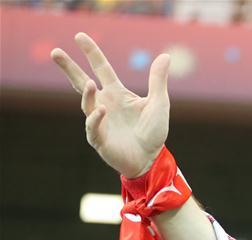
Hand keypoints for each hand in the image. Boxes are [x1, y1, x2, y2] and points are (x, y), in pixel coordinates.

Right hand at [51, 33, 169, 177]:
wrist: (151, 160)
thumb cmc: (153, 132)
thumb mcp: (158, 103)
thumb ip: (158, 81)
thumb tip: (165, 55)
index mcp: (117, 93)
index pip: (101, 68)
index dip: (91, 52)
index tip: (79, 36)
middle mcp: (104, 104)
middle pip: (82, 82)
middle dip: (69, 67)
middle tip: (55, 52)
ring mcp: (99, 121)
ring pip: (87, 104)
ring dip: (88, 93)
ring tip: (91, 84)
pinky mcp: (99, 139)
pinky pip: (93, 127)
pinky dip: (96, 118)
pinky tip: (102, 110)